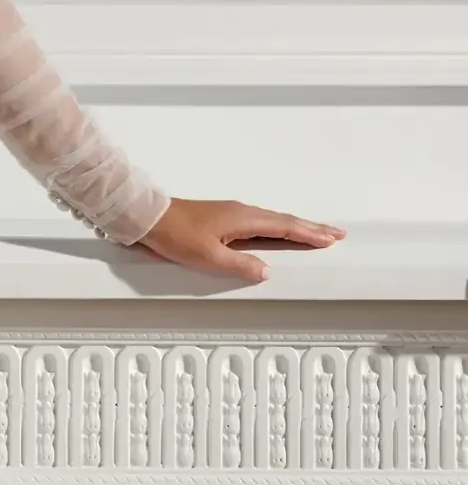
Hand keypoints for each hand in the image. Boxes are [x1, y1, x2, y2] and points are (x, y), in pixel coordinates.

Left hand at [137, 198, 344, 284]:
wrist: (149, 218)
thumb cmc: (175, 235)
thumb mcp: (208, 257)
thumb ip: (239, 265)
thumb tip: (266, 271)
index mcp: (243, 219)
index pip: (284, 227)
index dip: (309, 234)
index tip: (330, 239)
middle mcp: (242, 212)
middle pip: (285, 221)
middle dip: (311, 228)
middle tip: (335, 234)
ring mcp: (233, 213)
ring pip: (274, 220)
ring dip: (297, 227)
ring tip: (315, 234)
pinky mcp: (224, 218)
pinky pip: (261, 222)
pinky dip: (278, 227)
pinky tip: (278, 233)